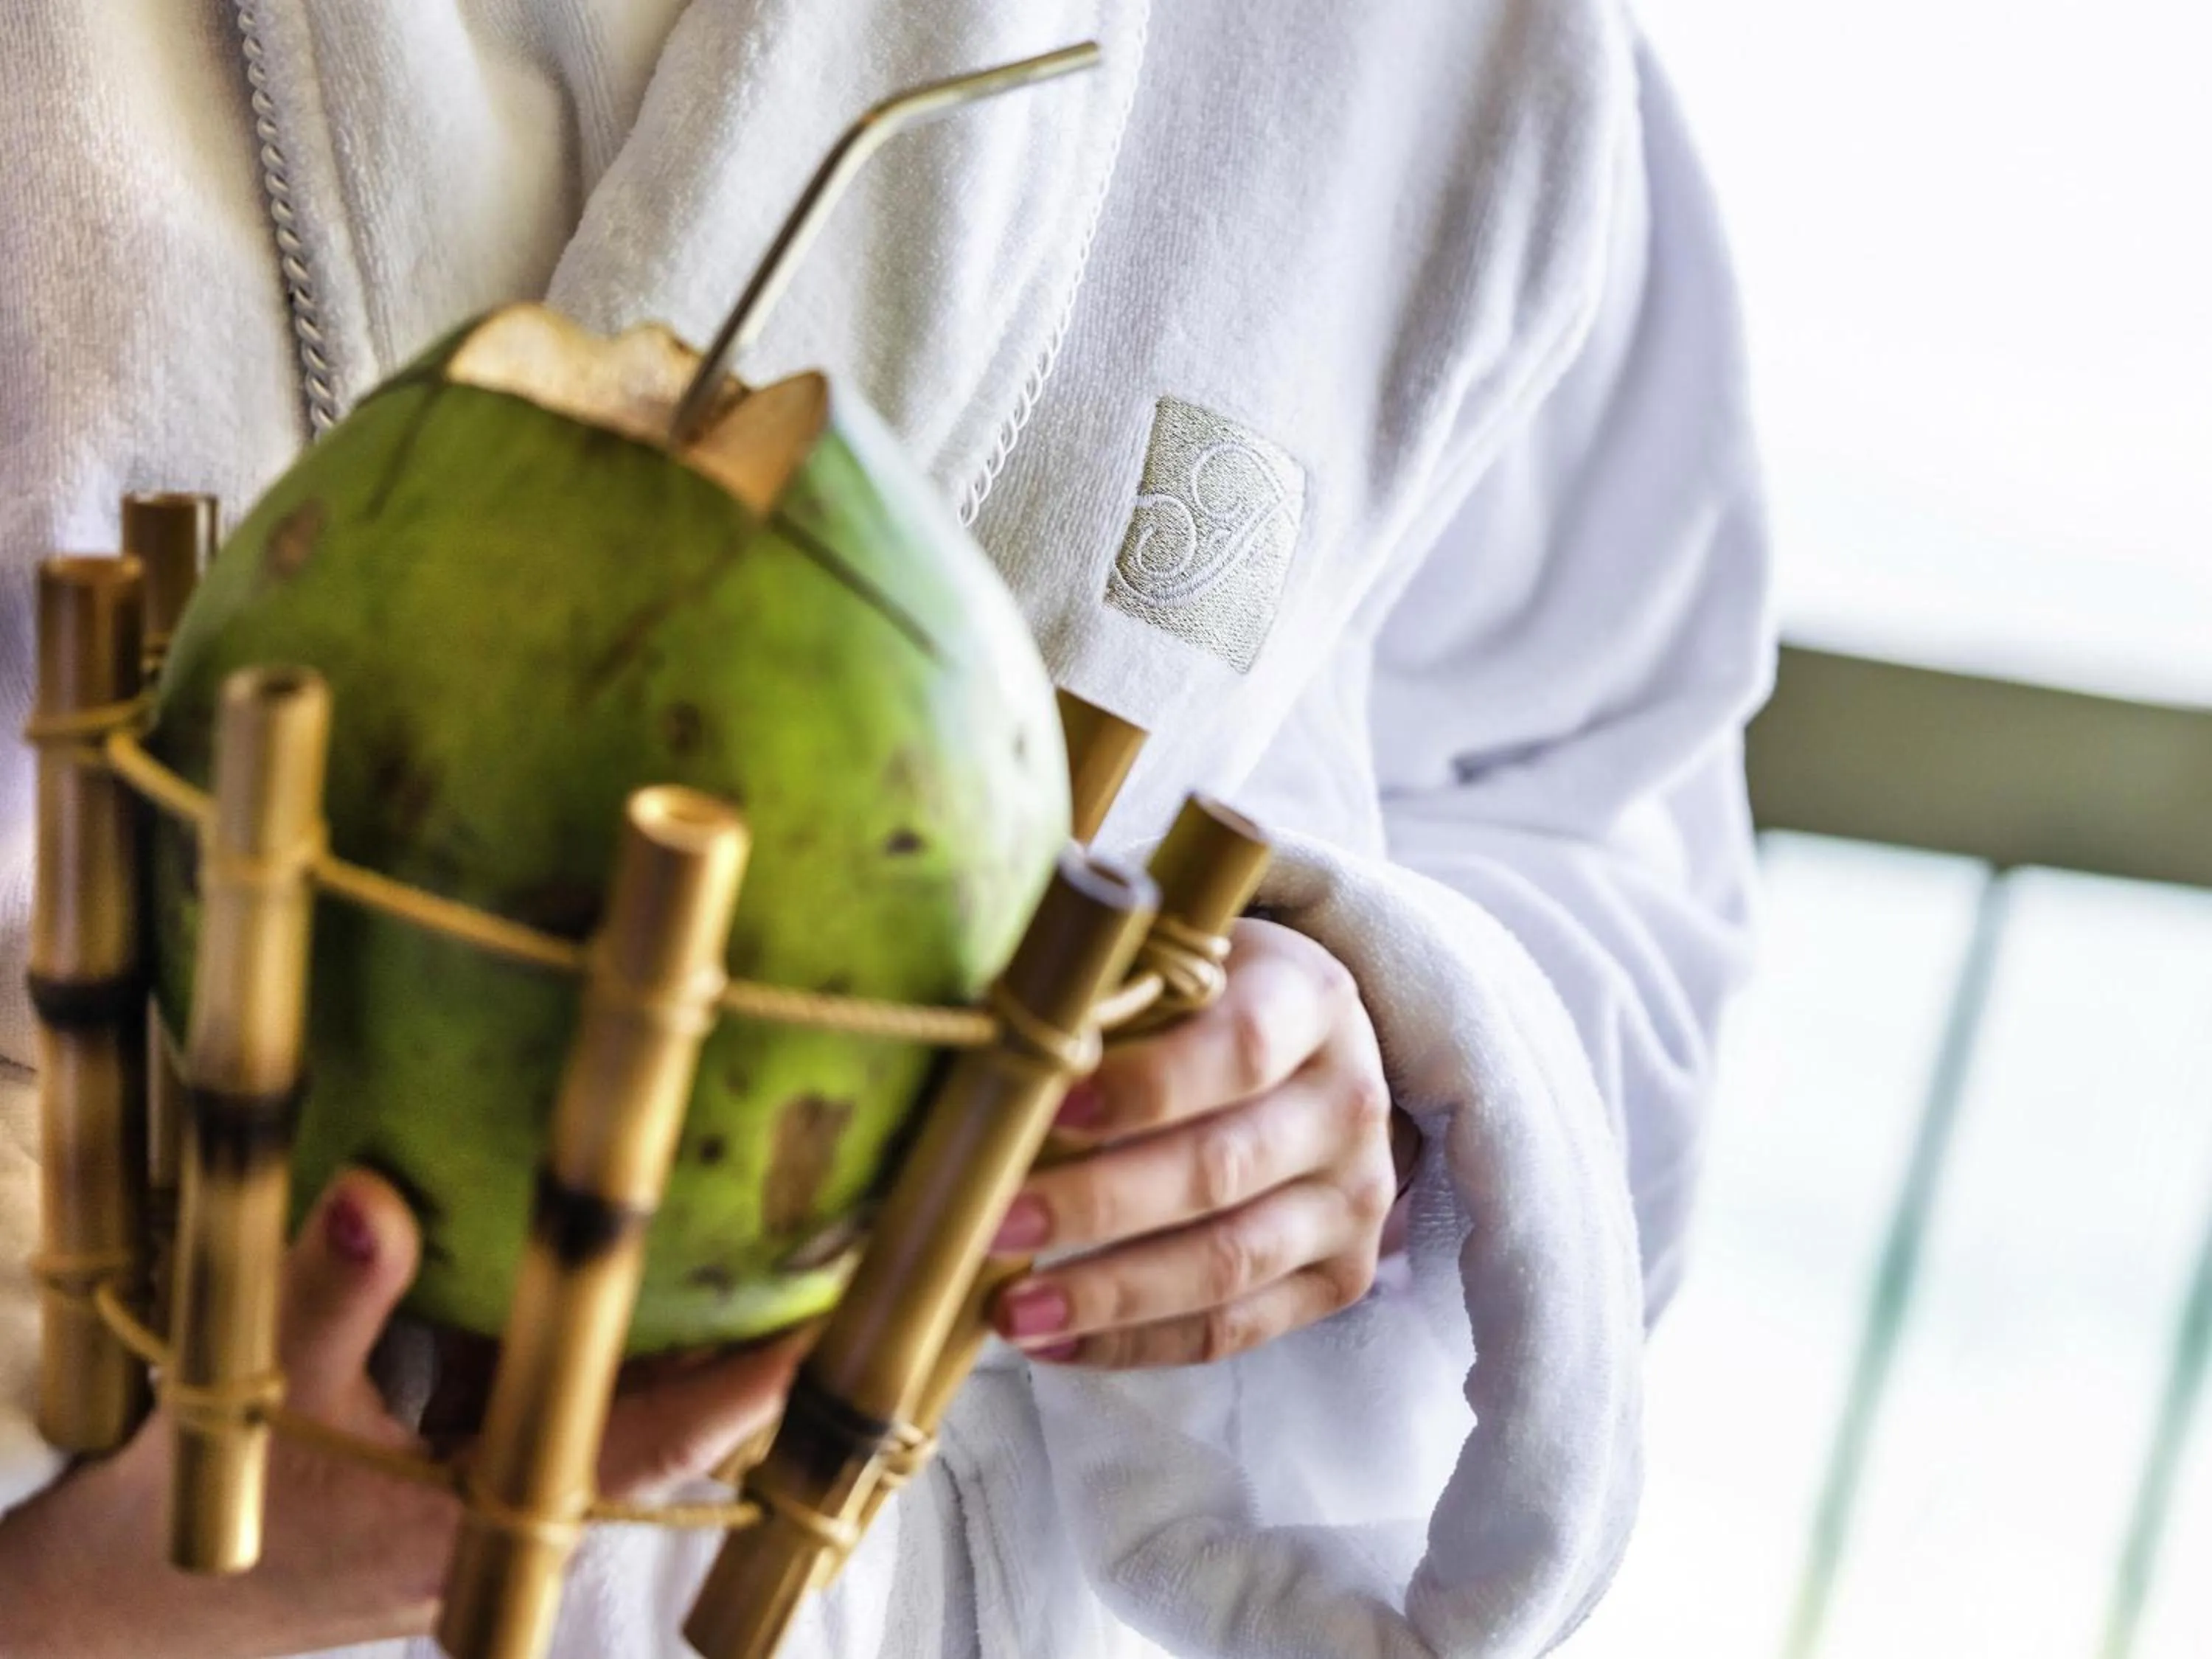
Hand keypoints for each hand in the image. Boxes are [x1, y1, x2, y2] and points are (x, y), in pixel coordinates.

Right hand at [0, 1168, 801, 1658]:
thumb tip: (375, 1194)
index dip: (750, 1389)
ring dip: (684, 1344)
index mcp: (490, 1520)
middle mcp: (517, 1519)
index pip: (657, 1448)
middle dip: (748, 1355)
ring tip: (773, 1242)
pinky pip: (557, 1402)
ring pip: (622, 1416)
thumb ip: (328, 1292)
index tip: (831, 1325)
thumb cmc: (202, 1518)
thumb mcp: (257, 1393)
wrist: (120, 1609)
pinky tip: (621, 1263)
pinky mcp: (468, 1478)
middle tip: (836, 1256)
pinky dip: (592, 1340)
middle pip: (671, 1430)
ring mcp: (498, 1503)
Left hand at [988, 918, 1401, 1368]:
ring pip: (1229, 1262)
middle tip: (995, 1223)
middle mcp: (1349, 1103)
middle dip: (1098, 1203)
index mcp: (1311, 1001)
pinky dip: (1137, 1343)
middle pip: (1222, 1168)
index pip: (1239, 1049)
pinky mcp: (1340, 1276)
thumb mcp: (1171, 965)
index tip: (1048, 1111)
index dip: (1145, 1085)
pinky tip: (1057, 1342)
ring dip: (1110, 1294)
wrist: (1306, 1051)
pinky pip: (1233, 1329)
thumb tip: (990, 1064)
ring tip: (1012, 1309)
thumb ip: (1104, 1001)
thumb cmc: (1204, 1000)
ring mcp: (1353, 1199)